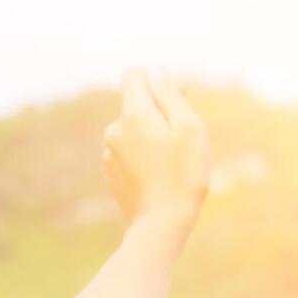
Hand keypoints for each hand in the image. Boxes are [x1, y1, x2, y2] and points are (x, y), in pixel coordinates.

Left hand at [102, 67, 209, 236]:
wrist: (162, 225)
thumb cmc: (183, 174)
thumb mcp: (188, 126)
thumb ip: (170, 94)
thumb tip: (156, 72)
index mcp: (132, 114)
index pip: (134, 74)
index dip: (158, 80)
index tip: (177, 99)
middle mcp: (114, 130)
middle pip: (136, 105)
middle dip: (159, 113)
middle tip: (181, 139)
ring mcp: (109, 154)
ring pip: (134, 131)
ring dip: (152, 137)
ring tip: (171, 164)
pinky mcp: (111, 174)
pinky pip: (129, 154)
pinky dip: (144, 158)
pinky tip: (159, 178)